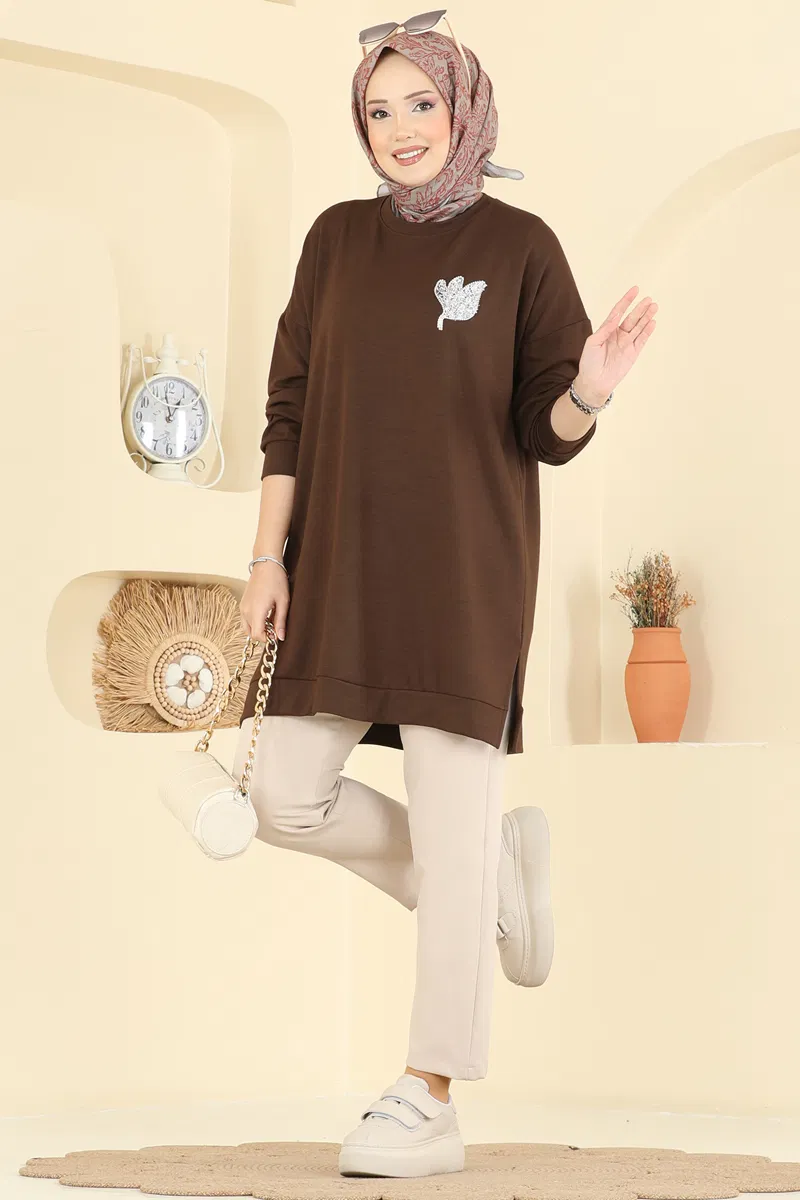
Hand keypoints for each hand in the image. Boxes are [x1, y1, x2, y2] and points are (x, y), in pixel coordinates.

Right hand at [240, 561, 289, 641]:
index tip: (276, 635)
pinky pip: (245, 619)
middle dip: (263, 635)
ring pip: (247, 628)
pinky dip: (254, 622)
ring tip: (270, 620)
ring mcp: (242, 607)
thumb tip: (280, 637)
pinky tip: (264, 614)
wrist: (266, 564)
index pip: (257, 635)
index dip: (267, 639)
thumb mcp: (283, 602)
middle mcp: (246, 611)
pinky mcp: (242, 603)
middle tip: (274, 628)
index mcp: (256, 611)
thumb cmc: (276, 581)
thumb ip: (280, 621)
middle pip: (251, 634)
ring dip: (257, 628)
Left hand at [575, 286, 657, 404]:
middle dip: (640, 308)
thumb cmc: (589, 363)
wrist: (594, 382)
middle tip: (649, 299)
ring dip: (646, 317)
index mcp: (607, 330)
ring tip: (654, 307)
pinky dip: (647, 331)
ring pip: (639, 327)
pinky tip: (653, 322)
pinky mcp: (633, 353)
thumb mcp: (592, 342)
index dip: (626, 300)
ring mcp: (626, 343)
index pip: (618, 311)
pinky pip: (642, 340)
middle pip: (632, 318)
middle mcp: (618, 335)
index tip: (635, 290)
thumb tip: (616, 316)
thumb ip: (605, 328)